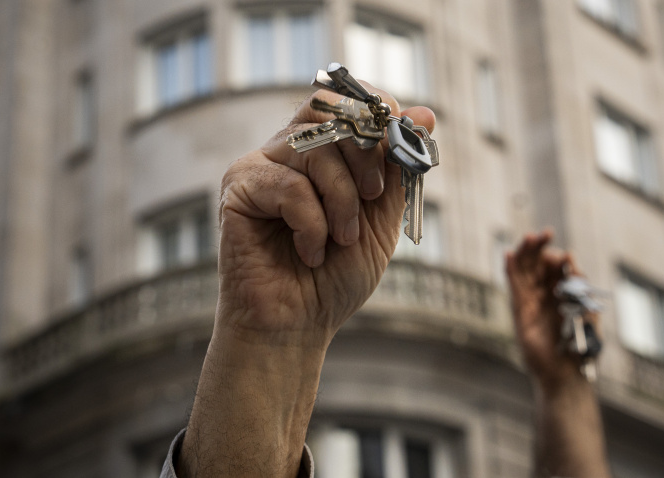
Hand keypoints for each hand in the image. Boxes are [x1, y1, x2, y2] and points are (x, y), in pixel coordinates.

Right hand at [217, 84, 435, 345]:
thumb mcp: (381, 220)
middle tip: (371, 197)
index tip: (399, 141)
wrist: (297, 326)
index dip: (377, 111)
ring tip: (340, 240)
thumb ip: (398, 169)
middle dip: (366, 155)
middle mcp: (288, 151)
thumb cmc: (335, 277)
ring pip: (315, 149)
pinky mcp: (237, 188)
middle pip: (331, 112)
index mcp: (321, 153)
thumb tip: (426, 113)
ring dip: (342, 201)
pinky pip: (290, 185)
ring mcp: (260, 166)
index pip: (347, 101)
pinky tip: (310, 252)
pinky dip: (313, 224)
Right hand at [506, 230, 595, 390]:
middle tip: (544, 234)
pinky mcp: (520, 312)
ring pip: (525, 271)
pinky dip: (511, 270)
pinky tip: (510, 254)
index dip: (558, 257)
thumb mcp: (587, 310)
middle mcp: (546, 295)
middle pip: (538, 265)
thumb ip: (579, 284)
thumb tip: (571, 258)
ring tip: (529, 237)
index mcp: (563, 294)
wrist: (568, 373)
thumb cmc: (581, 347)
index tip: (564, 255)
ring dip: (525, 253)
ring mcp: (531, 302)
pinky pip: (514, 286)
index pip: (557, 267)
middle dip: (540, 248)